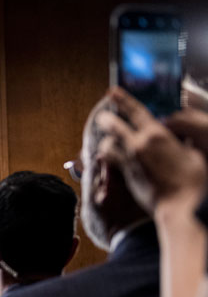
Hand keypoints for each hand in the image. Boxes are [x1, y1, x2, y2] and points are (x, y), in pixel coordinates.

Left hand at [95, 86, 207, 210]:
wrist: (180, 204)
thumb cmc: (192, 179)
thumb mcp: (195, 152)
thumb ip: (184, 138)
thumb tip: (177, 131)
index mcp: (157, 135)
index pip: (136, 111)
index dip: (123, 100)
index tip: (112, 92)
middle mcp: (139, 145)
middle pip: (114, 126)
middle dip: (107, 119)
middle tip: (102, 116)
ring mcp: (129, 161)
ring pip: (108, 145)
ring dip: (107, 141)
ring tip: (108, 141)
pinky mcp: (125, 176)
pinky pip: (109, 162)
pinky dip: (106, 158)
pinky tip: (107, 158)